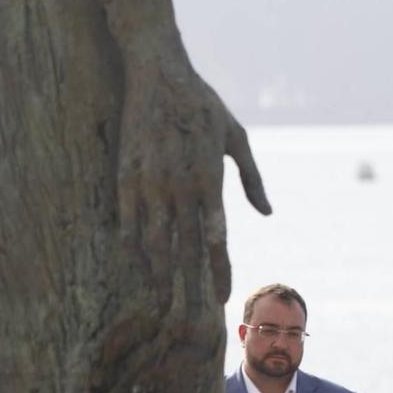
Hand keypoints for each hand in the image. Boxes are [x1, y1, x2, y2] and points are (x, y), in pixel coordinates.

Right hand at [117, 35, 270, 301]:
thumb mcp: (236, 136)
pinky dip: (134, 248)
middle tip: (193, 319)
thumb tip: (266, 213)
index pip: (216, 239)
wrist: (157, 72)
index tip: (222, 298)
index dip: (219, 271)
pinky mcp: (125, 177)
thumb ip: (251, 178)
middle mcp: (179, 187)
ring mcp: (149, 183)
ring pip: (154, 243)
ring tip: (164, 304)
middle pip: (185, 250)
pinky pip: (128, 223)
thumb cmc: (202, 104)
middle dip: (190, 286)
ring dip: (160, 276)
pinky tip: (140, 267)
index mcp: (210, 178)